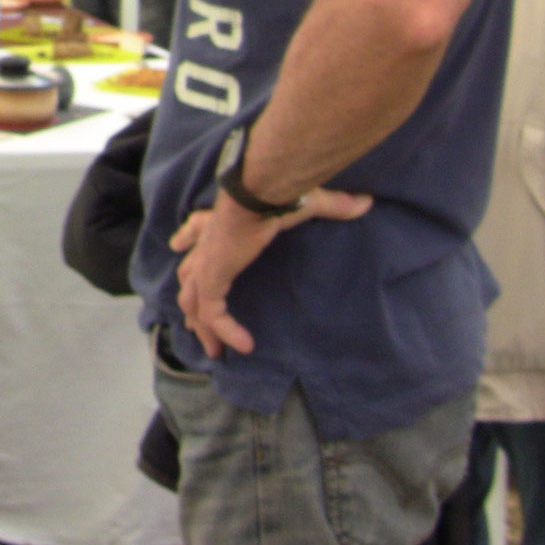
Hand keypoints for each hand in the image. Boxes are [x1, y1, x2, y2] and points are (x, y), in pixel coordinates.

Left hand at [169, 186, 372, 357]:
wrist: (261, 192)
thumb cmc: (280, 192)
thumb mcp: (310, 201)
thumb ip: (336, 204)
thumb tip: (365, 202)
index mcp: (223, 221)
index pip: (199, 229)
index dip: (190, 236)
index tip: (179, 243)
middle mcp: (209, 242)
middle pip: (189, 275)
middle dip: (192, 302)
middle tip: (198, 327)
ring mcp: (207, 262)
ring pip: (192, 301)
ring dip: (204, 327)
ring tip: (216, 351)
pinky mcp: (212, 277)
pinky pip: (212, 312)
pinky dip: (226, 330)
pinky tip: (245, 346)